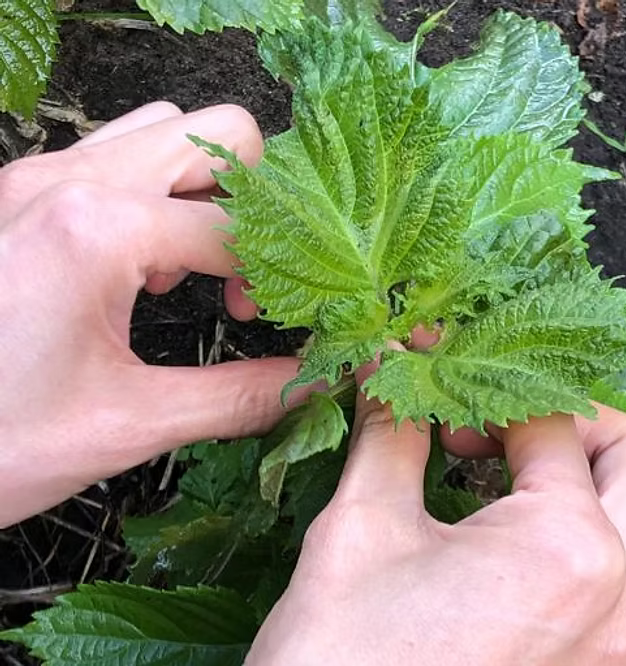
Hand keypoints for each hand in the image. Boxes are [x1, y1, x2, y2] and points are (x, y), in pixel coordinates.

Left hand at [0, 102, 300, 526]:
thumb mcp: (128, 426)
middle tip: (247, 281)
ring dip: (202, 191)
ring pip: (163, 130)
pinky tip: (144, 265)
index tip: (293, 326)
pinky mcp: (18, 193)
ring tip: (194, 267)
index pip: (243, 229)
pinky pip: (112, 155)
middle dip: (258, 207)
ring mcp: (35, 177)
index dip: (288, 281)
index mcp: (97, 228)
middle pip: (219, 135)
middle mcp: (68, 179)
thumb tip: (318, 383)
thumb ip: (239, 396)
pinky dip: (152, 194)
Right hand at [247, 369, 625, 664]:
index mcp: (567, 546)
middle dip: (577, 430)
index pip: (549, 424)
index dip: (488, 402)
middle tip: (510, 446)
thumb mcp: (357, 532)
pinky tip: (604, 610)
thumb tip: (396, 371)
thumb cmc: (337, 665)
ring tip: (581, 516)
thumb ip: (393, 434)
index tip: (445, 414)